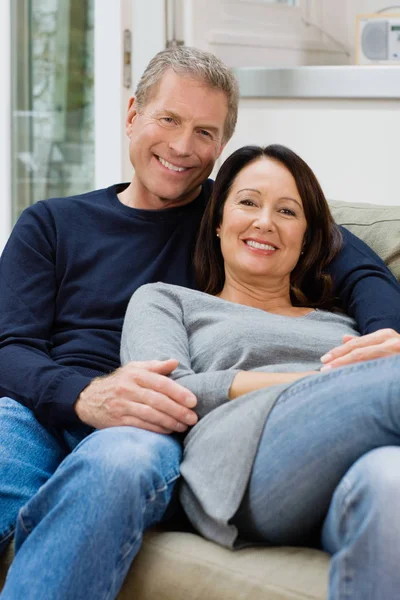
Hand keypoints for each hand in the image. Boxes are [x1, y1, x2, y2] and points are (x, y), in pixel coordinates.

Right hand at [75, 359, 197, 432]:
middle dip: (178, 410)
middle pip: (158, 400)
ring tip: (184, 426)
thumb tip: (175, 362)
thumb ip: (155, 366)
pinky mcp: (117, 420)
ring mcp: (122, 405)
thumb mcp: (134, 369)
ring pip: (150, 414)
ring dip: (170, 422)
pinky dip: (156, 429)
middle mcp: (128, 388)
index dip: (178, 393)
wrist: (88, 398)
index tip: (193, 401)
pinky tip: (168, 431)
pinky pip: (141, 425)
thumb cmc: (119, 382)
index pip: (161, 383)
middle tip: (193, 418)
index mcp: (135, 374)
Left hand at [320, 328, 399, 370]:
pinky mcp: (395, 367)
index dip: (338, 352)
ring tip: (333, 377)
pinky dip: (365, 377)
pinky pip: (379, 371)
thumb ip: (366, 343)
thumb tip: (343, 338)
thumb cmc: (397, 353)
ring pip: (368, 362)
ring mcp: (396, 354)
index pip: (356, 344)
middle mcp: (392, 342)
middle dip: (339, 361)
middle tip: (323, 370)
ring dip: (349, 370)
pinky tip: (355, 384)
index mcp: (385, 336)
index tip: (324, 360)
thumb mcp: (385, 343)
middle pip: (359, 352)